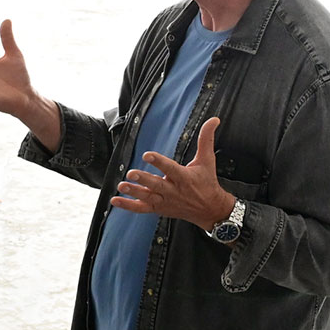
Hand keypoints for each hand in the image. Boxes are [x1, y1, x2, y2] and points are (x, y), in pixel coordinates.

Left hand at [112, 116, 237, 230]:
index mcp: (184, 178)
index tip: (148, 155)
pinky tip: (115, 200)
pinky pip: (141, 208)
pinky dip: (128, 206)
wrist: (210, 210)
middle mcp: (173, 191)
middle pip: (157, 185)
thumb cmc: (207, 182)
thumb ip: (206, 139)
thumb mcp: (207, 160)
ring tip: (121, 186)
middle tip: (131, 174)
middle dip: (144, 180)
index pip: (170, 168)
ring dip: (134, 192)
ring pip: (148, 197)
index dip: (159, 162)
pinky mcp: (158, 208)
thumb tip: (214, 119)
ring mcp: (165, 201)